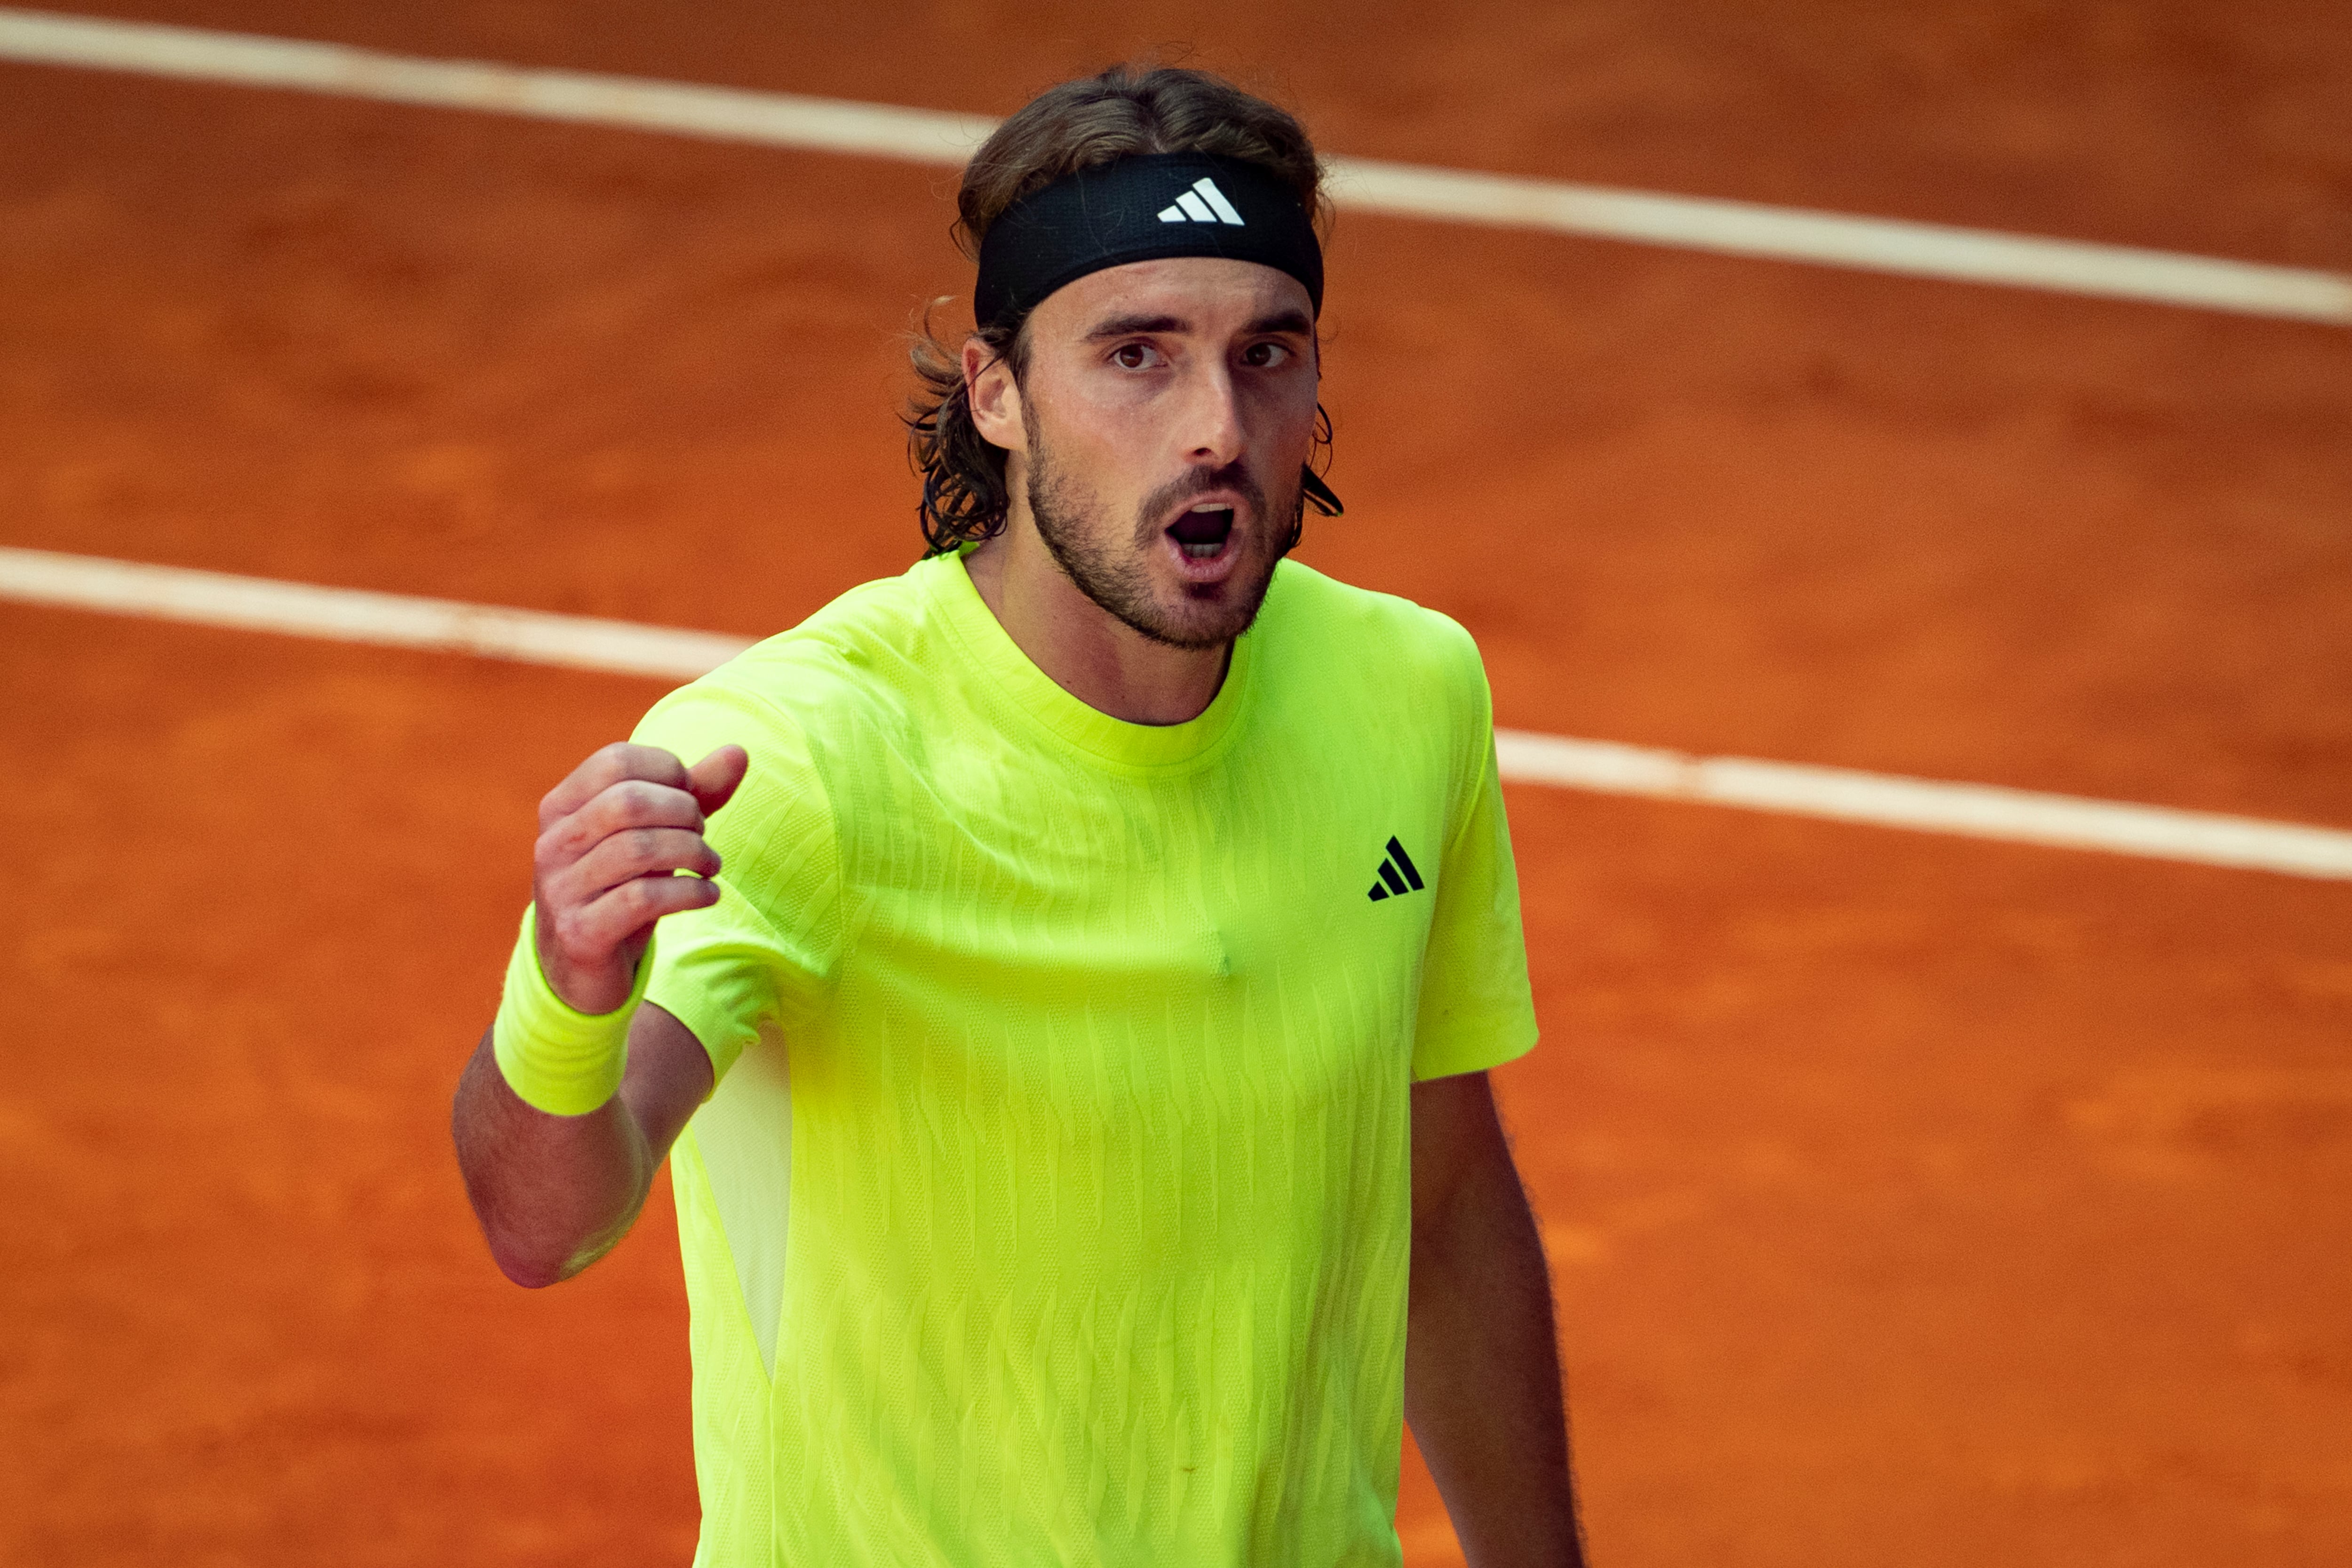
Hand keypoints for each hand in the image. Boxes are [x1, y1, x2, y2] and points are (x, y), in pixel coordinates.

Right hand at [531, 743, 747, 1013]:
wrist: (580, 971)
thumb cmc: (621, 888)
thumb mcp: (653, 836)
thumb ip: (692, 794)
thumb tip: (738, 751)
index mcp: (560, 807)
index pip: (616, 761)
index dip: (669, 771)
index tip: (693, 797)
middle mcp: (552, 844)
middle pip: (630, 802)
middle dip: (685, 813)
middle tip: (702, 836)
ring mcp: (561, 890)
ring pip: (638, 849)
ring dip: (693, 853)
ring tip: (711, 866)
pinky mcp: (580, 934)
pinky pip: (642, 899)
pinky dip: (689, 893)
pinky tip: (708, 895)